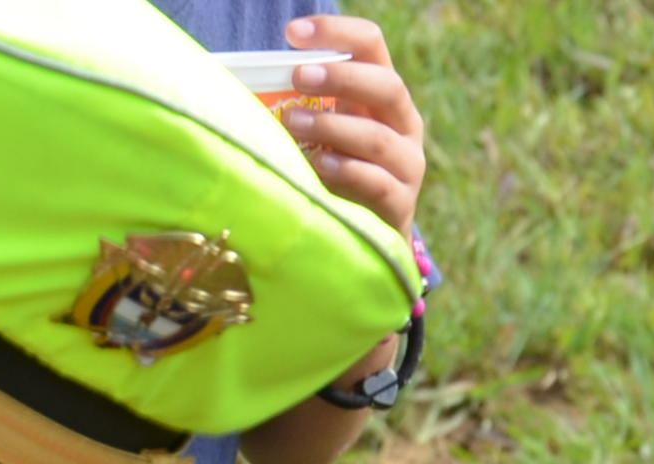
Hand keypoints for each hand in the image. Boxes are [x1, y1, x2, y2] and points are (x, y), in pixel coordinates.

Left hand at [275, 15, 424, 234]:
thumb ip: (304, 104)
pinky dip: (348, 172)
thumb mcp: (322, 131)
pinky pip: (379, 184)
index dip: (336, 32)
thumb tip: (245, 80)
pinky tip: (320, 165)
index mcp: (382, 95)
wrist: (366, 241)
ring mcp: (407, 166)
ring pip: (379, 138)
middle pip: (386, 86)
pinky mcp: (401, 206)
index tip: (293, 33)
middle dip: (340, 77)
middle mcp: (403, 124)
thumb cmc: (334, 174)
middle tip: (299, 76)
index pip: (371, 46)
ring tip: (294, 124)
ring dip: (333, 127)